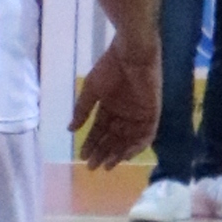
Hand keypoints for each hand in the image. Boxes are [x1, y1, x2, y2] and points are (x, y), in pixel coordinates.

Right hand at [75, 33, 158, 169]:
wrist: (131, 54)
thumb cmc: (110, 68)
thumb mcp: (91, 90)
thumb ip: (82, 110)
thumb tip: (70, 129)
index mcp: (109, 107)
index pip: (99, 131)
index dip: (91, 144)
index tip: (82, 157)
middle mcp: (123, 113)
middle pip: (113, 138)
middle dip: (102, 152)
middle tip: (92, 167)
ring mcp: (138, 113)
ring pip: (128, 139)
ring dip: (118, 153)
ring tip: (107, 165)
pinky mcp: (151, 112)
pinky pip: (146, 134)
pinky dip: (137, 145)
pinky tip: (126, 155)